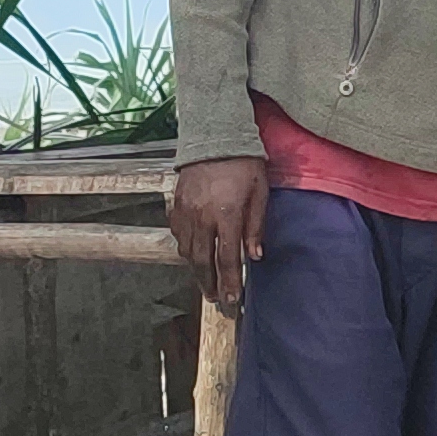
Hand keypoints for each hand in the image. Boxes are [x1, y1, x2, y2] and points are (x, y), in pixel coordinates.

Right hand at [170, 156, 266, 311]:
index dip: (229, 282)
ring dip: (195, 269)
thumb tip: (255, 256)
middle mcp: (203, 216)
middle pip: (202, 260)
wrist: (216, 137)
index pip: (226, 258)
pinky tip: (191, 254)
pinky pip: (177, 233)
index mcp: (226, 214)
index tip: (232, 298)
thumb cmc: (244, 165)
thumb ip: (256, 227)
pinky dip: (184, 248)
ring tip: (204, 281)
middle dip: (209, 283)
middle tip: (215, 298)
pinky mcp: (176, 203)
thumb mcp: (260, 194)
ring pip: (186, 250)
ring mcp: (186, 210)